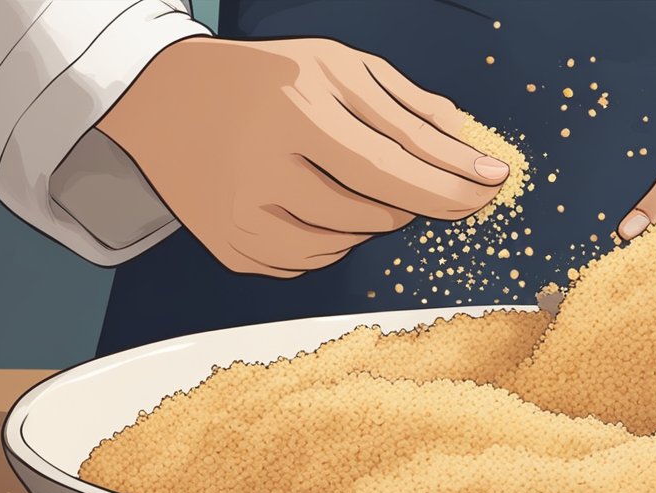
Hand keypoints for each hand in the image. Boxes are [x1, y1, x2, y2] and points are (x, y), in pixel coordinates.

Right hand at [99, 37, 509, 276]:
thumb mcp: (333, 67)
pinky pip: (309, 262)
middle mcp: (264, 167)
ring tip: (345, 180)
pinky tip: (311, 204)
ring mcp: (243, 215)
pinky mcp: (232, 247)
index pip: (395, 167)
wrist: (165, 101)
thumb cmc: (261, 80)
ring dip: (369, 220)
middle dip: (410, 201)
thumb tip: (465, 146)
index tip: (491, 186)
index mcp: (296, 111)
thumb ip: (404, 106)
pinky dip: (329, 239)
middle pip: (375, 213)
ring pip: (346, 242)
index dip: (451, 183)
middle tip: (409, 181)